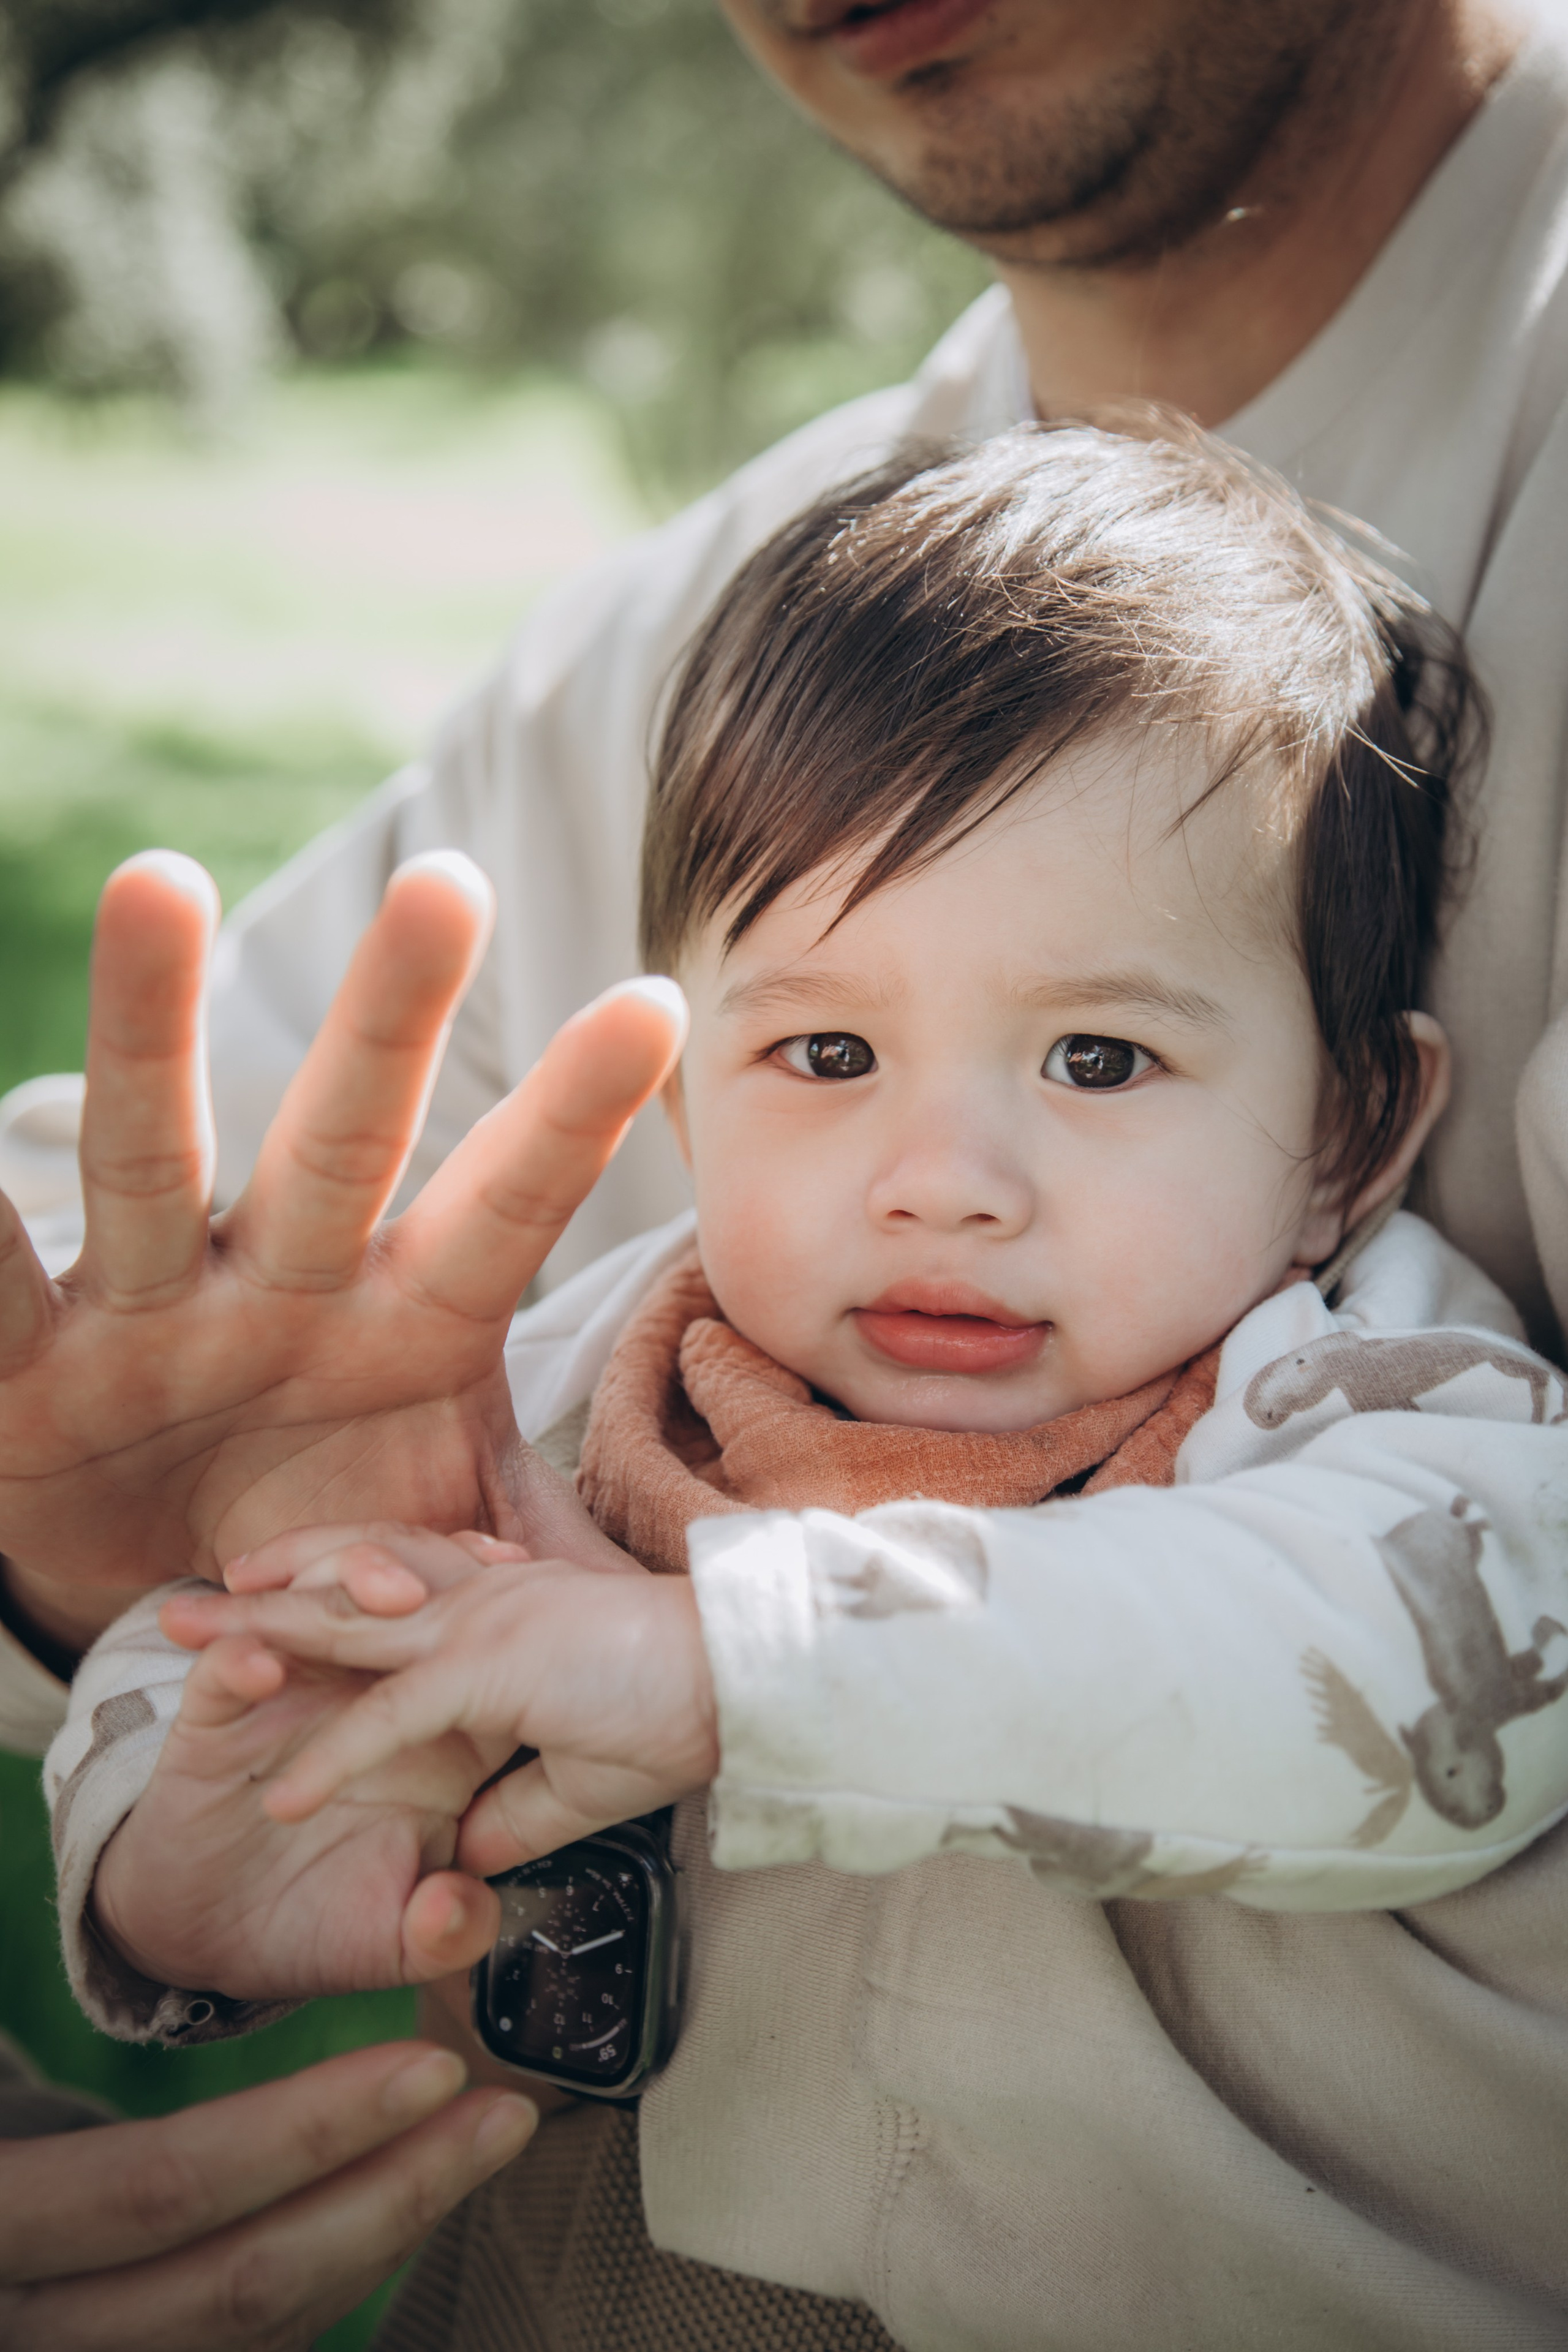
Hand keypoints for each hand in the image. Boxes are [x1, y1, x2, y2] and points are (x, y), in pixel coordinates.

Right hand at [0, 847, 685, 1653]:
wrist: (161, 1596)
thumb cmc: (331, 1535)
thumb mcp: (455, 1553)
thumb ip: (563, 1558)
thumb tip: (724, 1605)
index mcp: (405, 1330)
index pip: (504, 1217)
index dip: (571, 1122)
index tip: (653, 1005)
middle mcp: (283, 1292)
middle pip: (344, 1144)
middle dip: (394, 1023)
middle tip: (449, 882)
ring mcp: (150, 1317)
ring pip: (157, 1162)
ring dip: (152, 1028)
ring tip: (159, 879)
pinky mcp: (27, 1374)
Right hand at [0, 2040, 534, 2351]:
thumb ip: (29, 2057)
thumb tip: (66, 1948)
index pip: (163, 2188)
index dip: (303, 2134)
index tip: (428, 2067)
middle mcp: (39, 2329)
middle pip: (237, 2282)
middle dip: (389, 2197)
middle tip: (501, 2113)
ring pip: (264, 2325)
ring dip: (388, 2232)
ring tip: (483, 2144)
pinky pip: (260, 2337)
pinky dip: (345, 2262)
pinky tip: (409, 2193)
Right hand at [92, 1544, 523, 1999]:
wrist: (215, 1932)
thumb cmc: (316, 1920)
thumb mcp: (397, 1941)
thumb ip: (442, 1929)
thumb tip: (462, 1907)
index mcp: (433, 1726)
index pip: (477, 1659)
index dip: (497, 1635)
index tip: (511, 1637)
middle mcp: (365, 1689)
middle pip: (394, 1604)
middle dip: (406, 1581)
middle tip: (416, 1586)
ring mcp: (289, 1694)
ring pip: (313, 1611)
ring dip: (331, 1591)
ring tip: (363, 1594)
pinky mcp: (215, 1719)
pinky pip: (225, 1677)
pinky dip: (239, 1663)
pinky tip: (257, 1668)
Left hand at [163, 1550, 719, 1870]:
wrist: (751, 1682)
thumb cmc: (685, 1712)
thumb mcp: (587, 1780)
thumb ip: (522, 1811)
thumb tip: (473, 1854)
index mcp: (498, 1615)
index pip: (389, 1600)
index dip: (320, 1607)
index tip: (255, 1621)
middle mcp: (479, 1605)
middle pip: (346, 1593)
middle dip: (258, 1602)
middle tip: (178, 1610)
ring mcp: (483, 1627)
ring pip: (348, 1628)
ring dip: (264, 1643)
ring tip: (187, 1651)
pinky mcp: (495, 1668)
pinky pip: (392, 1715)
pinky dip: (333, 1758)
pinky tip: (282, 1798)